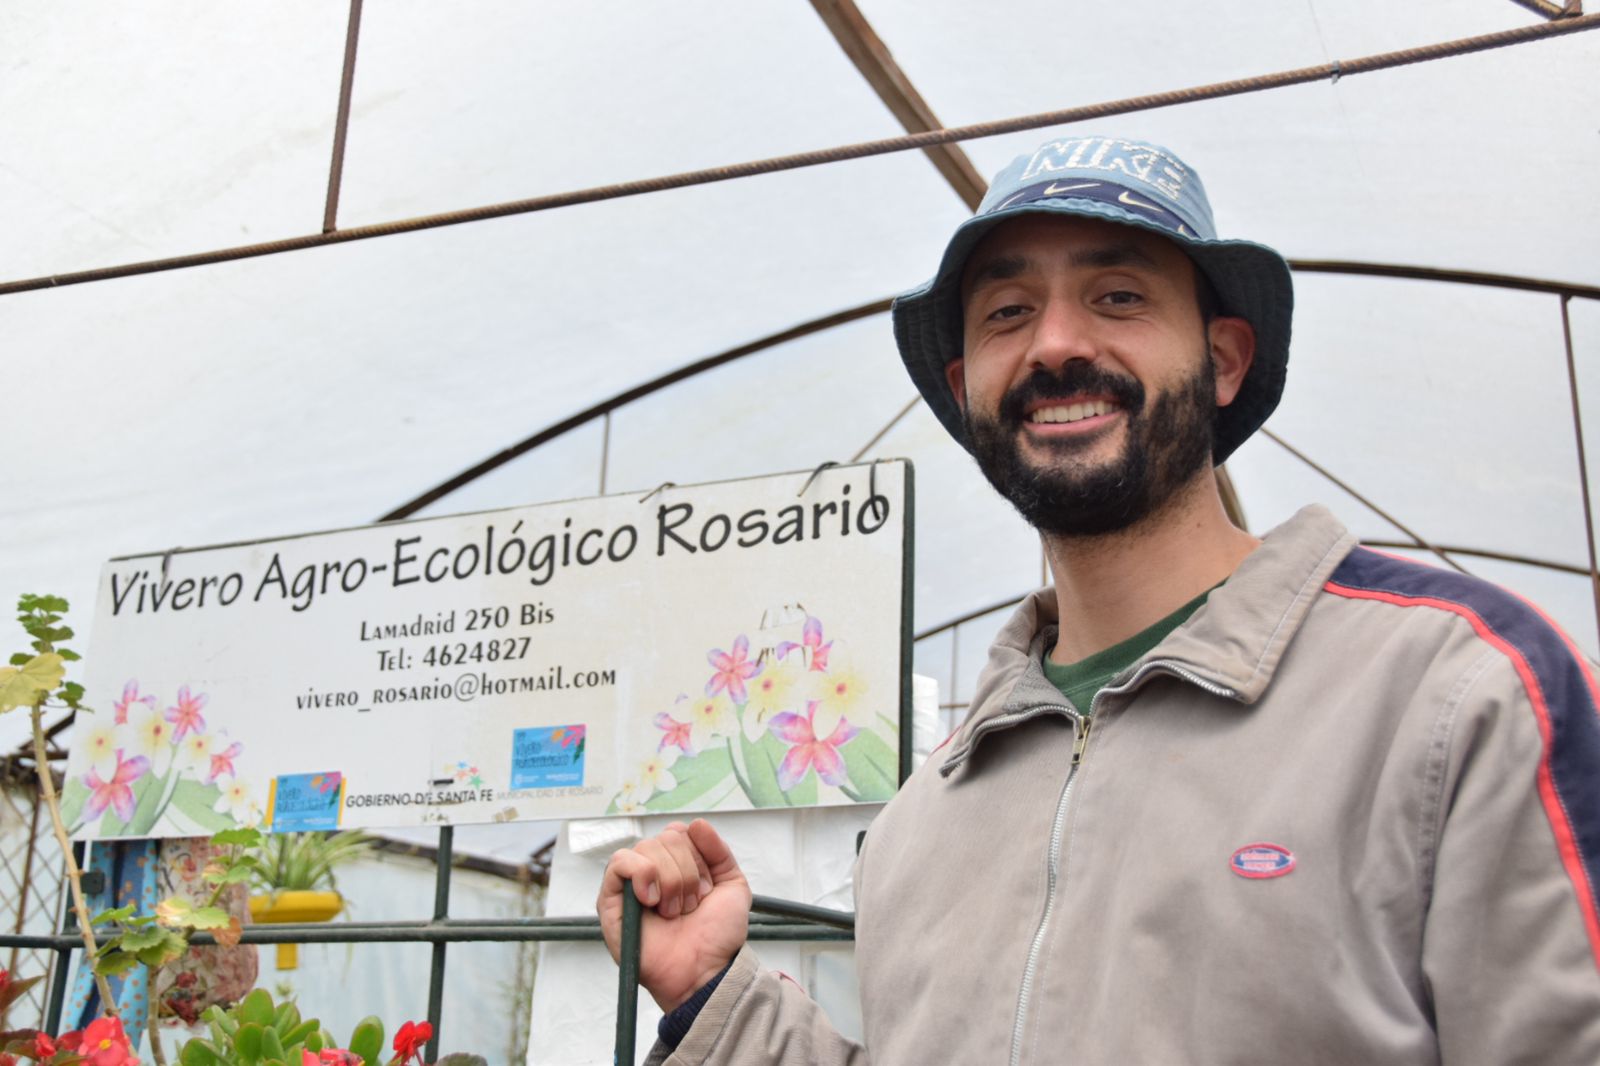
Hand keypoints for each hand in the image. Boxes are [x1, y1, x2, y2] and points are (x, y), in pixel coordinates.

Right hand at [597, 819, 750, 1010]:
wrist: (704, 969)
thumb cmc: (716, 936)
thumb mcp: (732, 886)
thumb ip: (719, 851)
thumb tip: (696, 823)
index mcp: (678, 865)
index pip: (680, 831)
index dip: (698, 856)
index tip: (707, 889)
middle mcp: (653, 871)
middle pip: (666, 837)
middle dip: (687, 872)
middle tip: (690, 905)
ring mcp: (631, 884)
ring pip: (647, 848)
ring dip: (670, 880)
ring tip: (673, 911)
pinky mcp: (610, 899)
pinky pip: (619, 863)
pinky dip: (642, 874)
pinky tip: (652, 899)